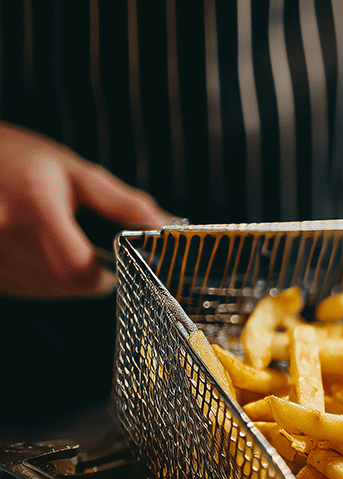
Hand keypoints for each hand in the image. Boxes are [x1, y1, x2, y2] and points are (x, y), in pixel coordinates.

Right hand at [0, 123, 170, 298]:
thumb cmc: (22, 161)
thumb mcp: (76, 172)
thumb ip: (124, 204)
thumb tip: (164, 227)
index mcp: (36, 205)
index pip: (76, 268)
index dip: (102, 277)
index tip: (114, 268)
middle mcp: (5, 232)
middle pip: (64, 285)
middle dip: (88, 277)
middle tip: (89, 253)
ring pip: (45, 291)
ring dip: (62, 279)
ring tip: (56, 243)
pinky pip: (23, 288)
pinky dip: (38, 278)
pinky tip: (34, 250)